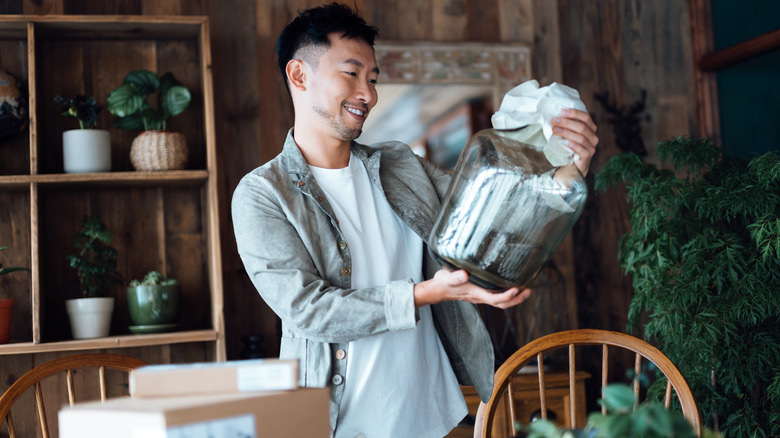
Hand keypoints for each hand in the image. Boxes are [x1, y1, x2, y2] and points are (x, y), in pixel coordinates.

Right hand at [414, 269, 531, 308]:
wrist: (437, 289)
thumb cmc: (443, 282)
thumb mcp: (447, 277)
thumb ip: (455, 276)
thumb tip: (464, 274)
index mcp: (475, 293)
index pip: (494, 298)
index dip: (507, 296)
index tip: (517, 289)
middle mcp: (480, 297)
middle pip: (502, 304)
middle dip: (516, 300)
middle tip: (529, 291)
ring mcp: (481, 296)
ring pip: (501, 301)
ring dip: (515, 298)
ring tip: (526, 290)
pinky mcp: (480, 292)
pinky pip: (497, 296)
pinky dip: (507, 294)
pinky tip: (512, 286)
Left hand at [551, 108, 598, 175]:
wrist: (574, 165)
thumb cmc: (571, 146)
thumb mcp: (570, 134)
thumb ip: (568, 125)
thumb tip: (556, 116)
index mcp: (591, 128)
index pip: (586, 117)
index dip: (574, 113)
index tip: (561, 111)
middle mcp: (593, 137)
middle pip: (581, 127)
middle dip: (566, 122)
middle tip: (554, 121)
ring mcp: (592, 147)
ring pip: (580, 138)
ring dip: (566, 132)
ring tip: (555, 130)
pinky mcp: (587, 156)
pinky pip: (582, 150)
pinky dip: (574, 146)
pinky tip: (566, 143)